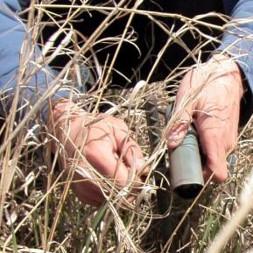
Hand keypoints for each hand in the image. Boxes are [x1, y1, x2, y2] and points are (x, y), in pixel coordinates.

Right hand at [49, 101, 145, 205]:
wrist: (68, 131)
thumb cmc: (95, 128)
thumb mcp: (118, 129)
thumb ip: (131, 148)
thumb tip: (142, 168)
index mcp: (96, 154)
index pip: (123, 182)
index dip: (136, 181)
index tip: (141, 174)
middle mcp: (84, 173)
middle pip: (116, 195)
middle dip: (129, 189)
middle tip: (133, 175)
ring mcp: (79, 184)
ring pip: (109, 200)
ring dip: (119, 192)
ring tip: (119, 174)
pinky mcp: (78, 192)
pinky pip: (100, 201)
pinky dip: (109, 194)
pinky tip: (109, 178)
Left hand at [166, 54, 243, 182]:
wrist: (227, 75)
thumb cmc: (207, 85)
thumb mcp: (187, 100)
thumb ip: (179, 122)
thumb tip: (171, 143)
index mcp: (214, 135)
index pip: (217, 171)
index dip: (202, 177)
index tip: (186, 173)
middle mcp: (225, 141)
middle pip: (212, 167)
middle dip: (195, 165)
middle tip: (179, 153)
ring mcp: (227, 138)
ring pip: (213, 158)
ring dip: (199, 155)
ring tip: (186, 141)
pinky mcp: (226, 134)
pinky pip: (215, 149)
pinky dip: (204, 148)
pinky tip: (195, 135)